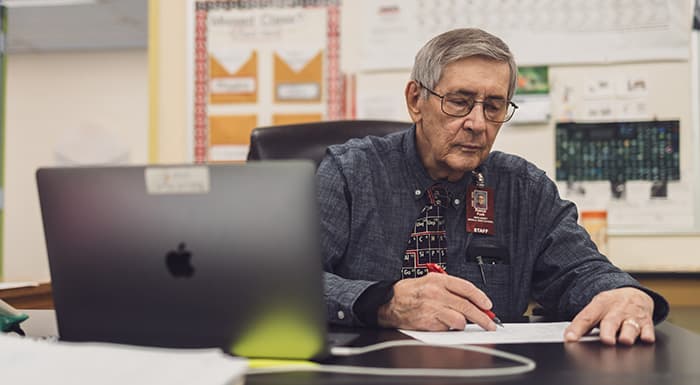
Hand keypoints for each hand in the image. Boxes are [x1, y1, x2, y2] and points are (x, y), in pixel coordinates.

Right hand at [377, 273, 496, 330]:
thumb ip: (451, 289)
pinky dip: (448, 327)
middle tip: (490, 324)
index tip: (488, 306)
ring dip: (462, 323)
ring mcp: (432, 308)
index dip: (480, 298)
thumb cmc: (410, 292)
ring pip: (459, 320)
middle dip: (482, 318)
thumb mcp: (431, 282)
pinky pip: (447, 328)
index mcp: (438, 280)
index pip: (466, 288)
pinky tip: (441, 322)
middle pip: (467, 307)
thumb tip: (474, 301)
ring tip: (458, 322)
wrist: (390, 302)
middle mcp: (436, 293)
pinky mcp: (428, 322)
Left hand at [564, 287, 654, 344]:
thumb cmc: (611, 305)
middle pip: (610, 322)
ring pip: (630, 326)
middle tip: (606, 340)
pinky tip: (646, 338)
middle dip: (608, 332)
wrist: (634, 293)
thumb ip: (585, 322)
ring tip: (625, 340)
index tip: (570, 338)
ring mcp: (631, 316)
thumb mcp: (596, 308)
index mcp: (599, 305)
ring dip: (627, 334)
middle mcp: (616, 310)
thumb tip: (570, 337)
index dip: (577, 328)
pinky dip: (647, 334)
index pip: (586, 317)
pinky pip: (648, 329)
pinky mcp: (646, 322)